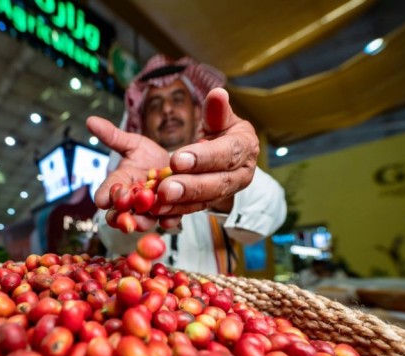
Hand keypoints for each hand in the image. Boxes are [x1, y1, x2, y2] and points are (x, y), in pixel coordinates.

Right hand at [86, 116, 180, 229]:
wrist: (175, 164)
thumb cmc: (148, 156)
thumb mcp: (131, 144)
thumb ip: (113, 136)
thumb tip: (91, 120)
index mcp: (118, 185)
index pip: (104, 195)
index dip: (105, 196)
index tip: (106, 197)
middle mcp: (131, 202)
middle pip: (119, 215)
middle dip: (121, 216)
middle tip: (124, 215)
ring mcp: (149, 211)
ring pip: (142, 221)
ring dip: (142, 221)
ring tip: (145, 218)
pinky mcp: (169, 214)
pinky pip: (167, 221)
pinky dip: (168, 221)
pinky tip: (169, 219)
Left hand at [154, 88, 259, 215]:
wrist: (224, 155)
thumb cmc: (221, 132)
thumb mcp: (220, 119)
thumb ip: (216, 111)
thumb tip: (218, 93)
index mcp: (245, 148)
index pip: (227, 153)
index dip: (203, 157)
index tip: (177, 159)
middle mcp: (242, 173)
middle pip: (218, 183)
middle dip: (190, 186)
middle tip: (165, 188)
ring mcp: (228, 192)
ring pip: (206, 199)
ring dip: (181, 203)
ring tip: (159, 202)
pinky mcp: (213, 203)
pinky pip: (195, 209)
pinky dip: (177, 212)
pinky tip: (159, 213)